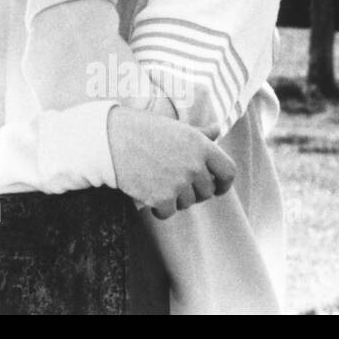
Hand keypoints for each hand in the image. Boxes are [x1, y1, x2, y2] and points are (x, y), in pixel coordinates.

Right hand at [107, 107, 233, 219]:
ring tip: (157, 182)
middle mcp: (194, 164)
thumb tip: (217, 129)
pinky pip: (169, 212)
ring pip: (187, 203)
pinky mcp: (162, 198)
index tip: (215, 187)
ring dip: (175, 198)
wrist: (109, 138)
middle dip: (193, 190)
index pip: (228, 172)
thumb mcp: (173, 126)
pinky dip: (159, 208)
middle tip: (173, 181)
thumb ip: (199, 132)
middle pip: (206, 191)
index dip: (223, 183)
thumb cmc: (141, 128)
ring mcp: (179, 182)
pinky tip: (147, 194)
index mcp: (201, 144)